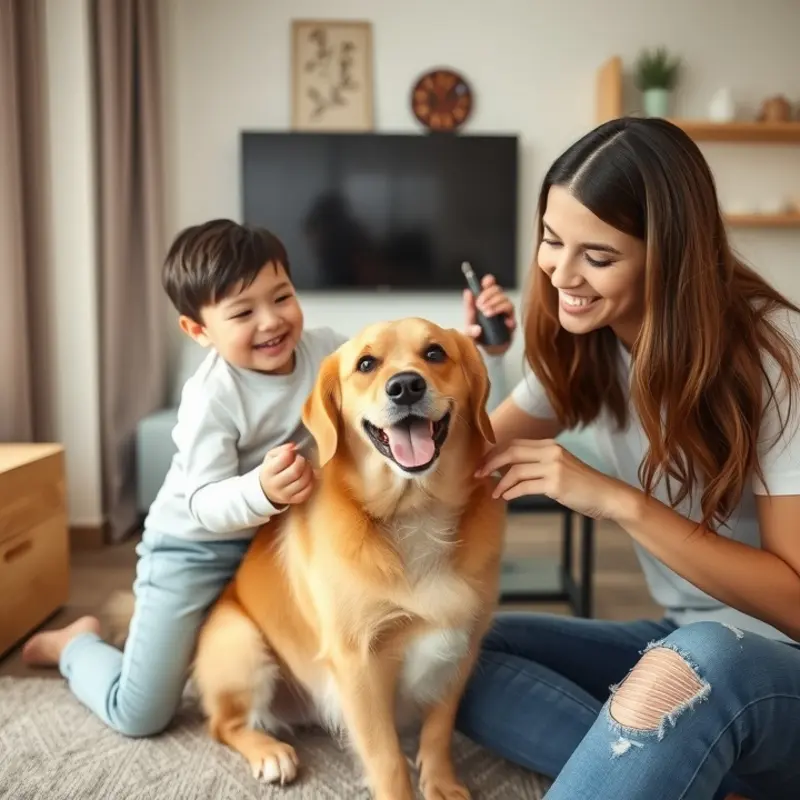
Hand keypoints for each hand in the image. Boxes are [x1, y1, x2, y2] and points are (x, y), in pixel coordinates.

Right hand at [259, 443, 313, 507]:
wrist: (266, 490)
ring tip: (307, 466)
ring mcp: (285, 495)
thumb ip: (282, 449)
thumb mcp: (271, 457)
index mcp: (268, 471)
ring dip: (309, 471)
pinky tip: (309, 476)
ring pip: (303, 481)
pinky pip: (307, 491)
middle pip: (295, 471)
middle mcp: (275, 485)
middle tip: (302, 459)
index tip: (293, 452)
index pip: (283, 460)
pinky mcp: (294, 500)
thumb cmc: (271, 470)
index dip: (291, 453)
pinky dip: (312, 481)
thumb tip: (294, 446)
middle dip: (302, 462)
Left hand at [463, 273, 515, 355]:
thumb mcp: (467, 323)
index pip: (489, 285)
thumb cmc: (476, 335)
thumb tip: (467, 292)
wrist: (484, 351)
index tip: (485, 282)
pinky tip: (505, 323)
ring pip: (506, 302)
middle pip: (498, 291)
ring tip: (487, 314)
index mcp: (486, 301)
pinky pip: (513, 318)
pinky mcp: (511, 326)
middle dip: (488, 295)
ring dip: (496, 305)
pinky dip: (509, 319)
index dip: (489, 281)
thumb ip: (468, 309)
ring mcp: (505, 314)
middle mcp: (496, 305)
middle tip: (480, 306)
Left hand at [477, 439, 632, 519]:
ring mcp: (554, 467)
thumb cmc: (582, 485)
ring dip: (500, 482)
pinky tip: (506, 497)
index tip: (483, 464)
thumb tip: (506, 471)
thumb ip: (536, 465)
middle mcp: (551, 452)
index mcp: (550, 445)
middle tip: (479, 474)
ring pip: (516, 470)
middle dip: (491, 463)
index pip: (515, 443)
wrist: (607, 496)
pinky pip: (524, 486)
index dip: (495, 453)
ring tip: (494, 492)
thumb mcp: (559, 467)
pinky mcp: (556, 484)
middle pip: (511, 452)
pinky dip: (511, 492)